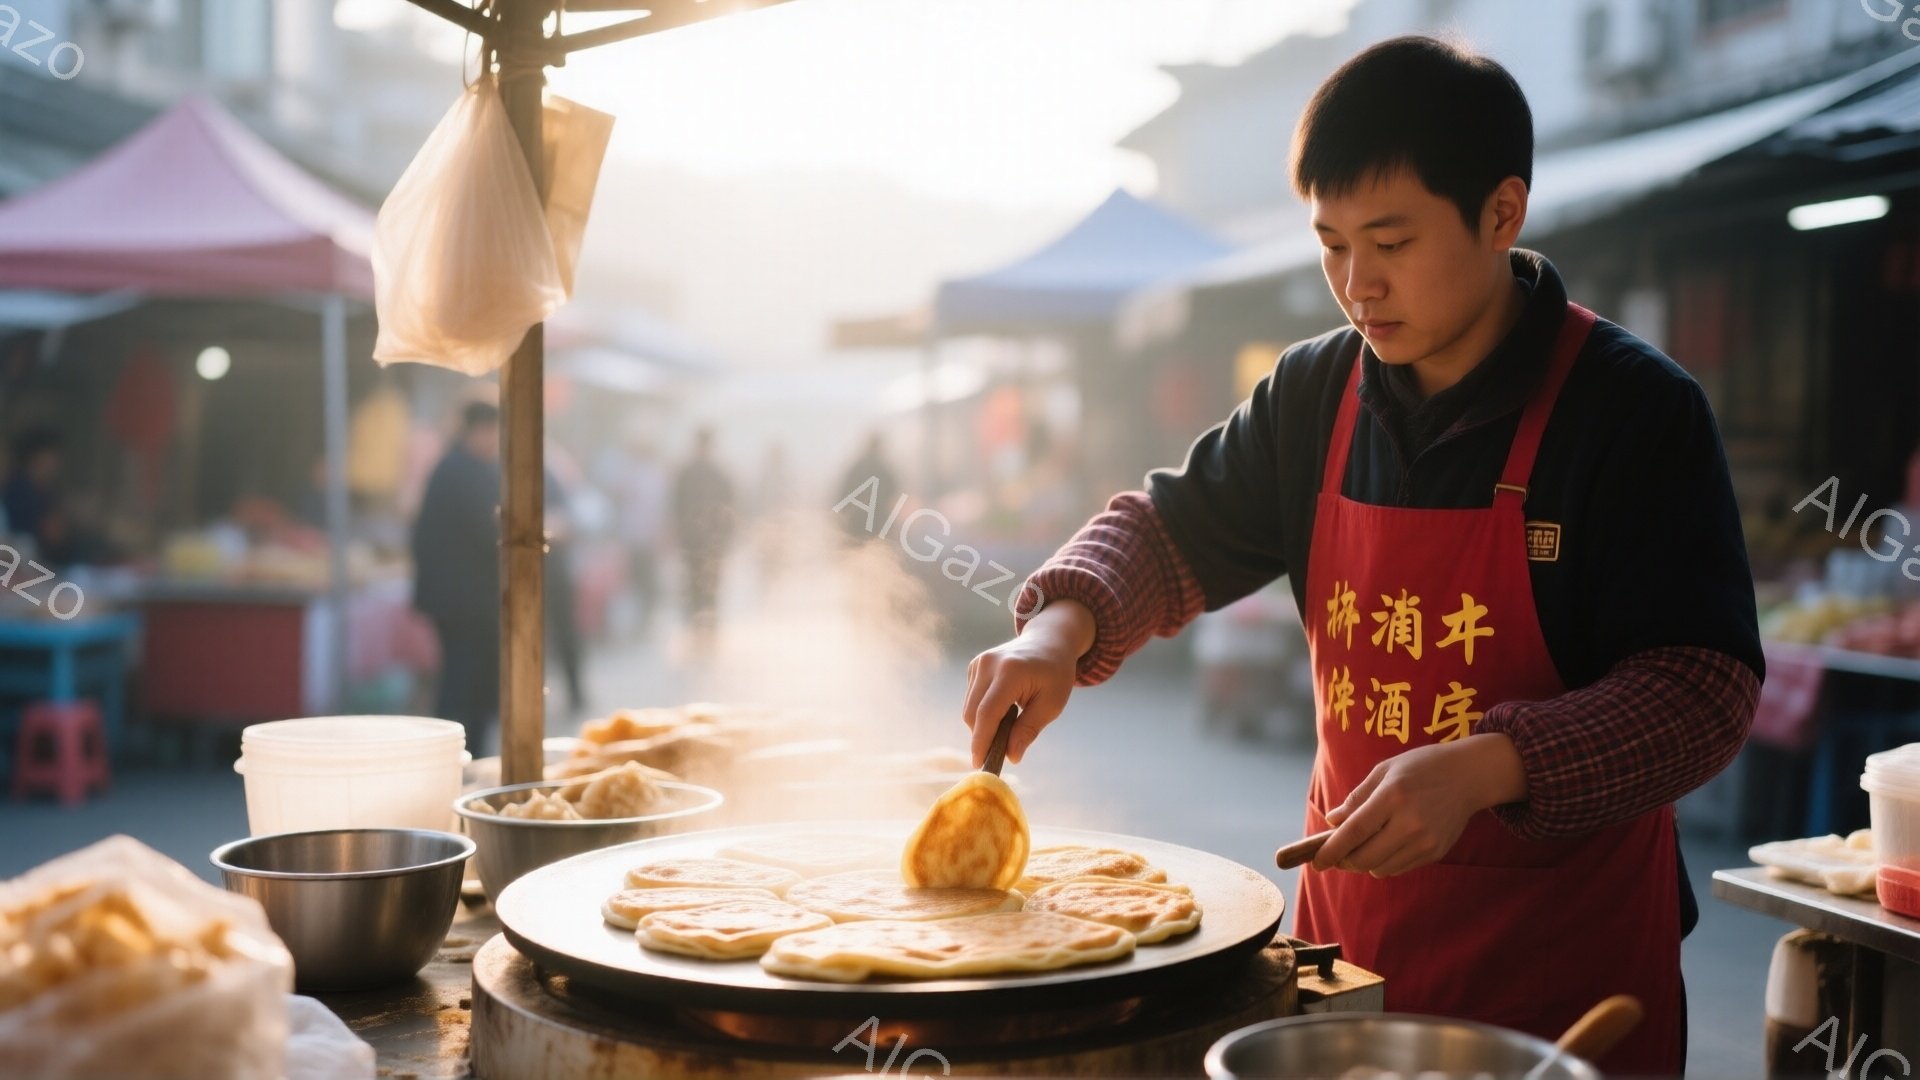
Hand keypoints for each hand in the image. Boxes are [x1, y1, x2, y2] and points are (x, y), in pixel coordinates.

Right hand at [962, 600, 1094, 766]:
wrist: (1048, 641)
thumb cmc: (1055, 674)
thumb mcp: (1052, 704)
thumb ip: (1029, 730)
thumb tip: (1011, 757)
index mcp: (1011, 672)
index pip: (988, 713)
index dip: (981, 742)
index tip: (980, 764)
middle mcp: (988, 664)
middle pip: (973, 713)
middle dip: (983, 737)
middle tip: (1003, 749)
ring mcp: (978, 663)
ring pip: (969, 708)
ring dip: (984, 725)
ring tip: (1010, 722)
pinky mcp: (974, 666)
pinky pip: (971, 699)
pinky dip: (983, 712)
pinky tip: (1004, 707)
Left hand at [1311, 734, 1527, 877]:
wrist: (1469, 775)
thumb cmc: (1421, 767)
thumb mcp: (1384, 771)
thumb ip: (1356, 798)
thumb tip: (1332, 822)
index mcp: (1392, 796)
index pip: (1354, 832)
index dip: (1331, 850)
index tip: (1317, 862)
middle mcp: (1410, 823)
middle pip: (1365, 858)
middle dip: (1344, 861)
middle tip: (1337, 854)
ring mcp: (1425, 841)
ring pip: (1381, 868)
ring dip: (1364, 862)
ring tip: (1364, 845)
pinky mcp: (1436, 852)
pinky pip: (1399, 868)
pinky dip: (1385, 862)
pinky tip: (1387, 844)